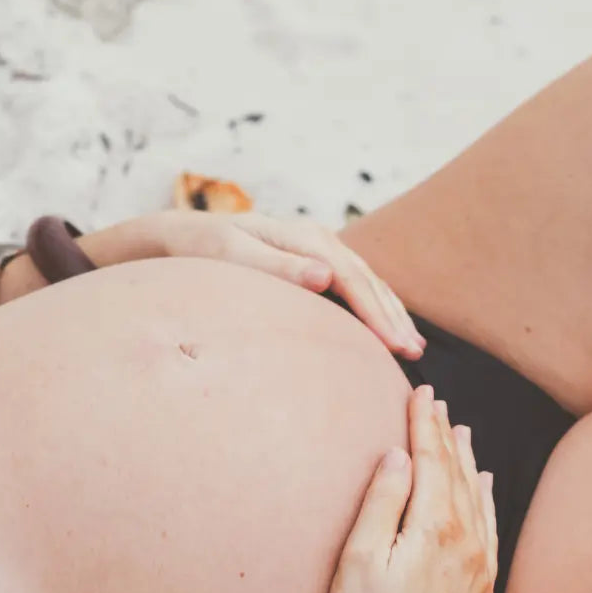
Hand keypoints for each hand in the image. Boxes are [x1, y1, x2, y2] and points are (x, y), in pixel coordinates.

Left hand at [85, 210, 424, 358]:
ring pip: (365, 281)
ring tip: (410, 346)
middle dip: (393, 316)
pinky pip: (351, 285)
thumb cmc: (198, 251)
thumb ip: (277, 267)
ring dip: (389, 311)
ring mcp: (314, 249)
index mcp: (303, 238)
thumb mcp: (230, 255)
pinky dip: (372, 305)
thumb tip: (326, 277)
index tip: (396, 345)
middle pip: (367, 280)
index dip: (378, 313)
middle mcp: (315, 240)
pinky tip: (381, 326)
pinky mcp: (308, 263)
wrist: (177, 237)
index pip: (353, 279)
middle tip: (413, 355)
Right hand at [320, 385, 496, 592]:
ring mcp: (479, 569)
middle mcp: (466, 543)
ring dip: (468, 461)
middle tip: (436, 401)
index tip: (420, 392)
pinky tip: (487, 486)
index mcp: (433, 529)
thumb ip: (380, 502)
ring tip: (461, 431)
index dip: (423, 422)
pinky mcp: (482, 592)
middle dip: (444, 433)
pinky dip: (489, 501)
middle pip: (457, 473)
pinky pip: (492, 530)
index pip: (430, 460)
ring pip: (478, 498)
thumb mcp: (358, 561)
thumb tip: (396, 456)